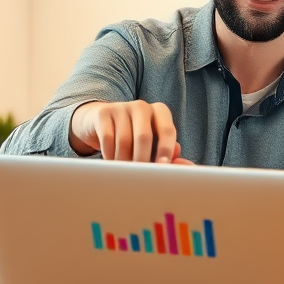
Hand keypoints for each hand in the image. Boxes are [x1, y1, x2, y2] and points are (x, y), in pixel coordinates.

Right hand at [69, 100, 184, 161]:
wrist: (100, 123)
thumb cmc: (134, 137)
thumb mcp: (153, 143)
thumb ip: (169, 153)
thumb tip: (183, 165)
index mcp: (160, 112)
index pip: (167, 130)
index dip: (166, 150)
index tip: (162, 168)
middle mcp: (142, 106)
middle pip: (144, 137)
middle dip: (142, 160)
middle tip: (139, 177)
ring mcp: (122, 107)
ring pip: (124, 140)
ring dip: (124, 161)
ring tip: (124, 172)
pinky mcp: (103, 113)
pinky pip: (108, 139)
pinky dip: (110, 154)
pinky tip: (111, 161)